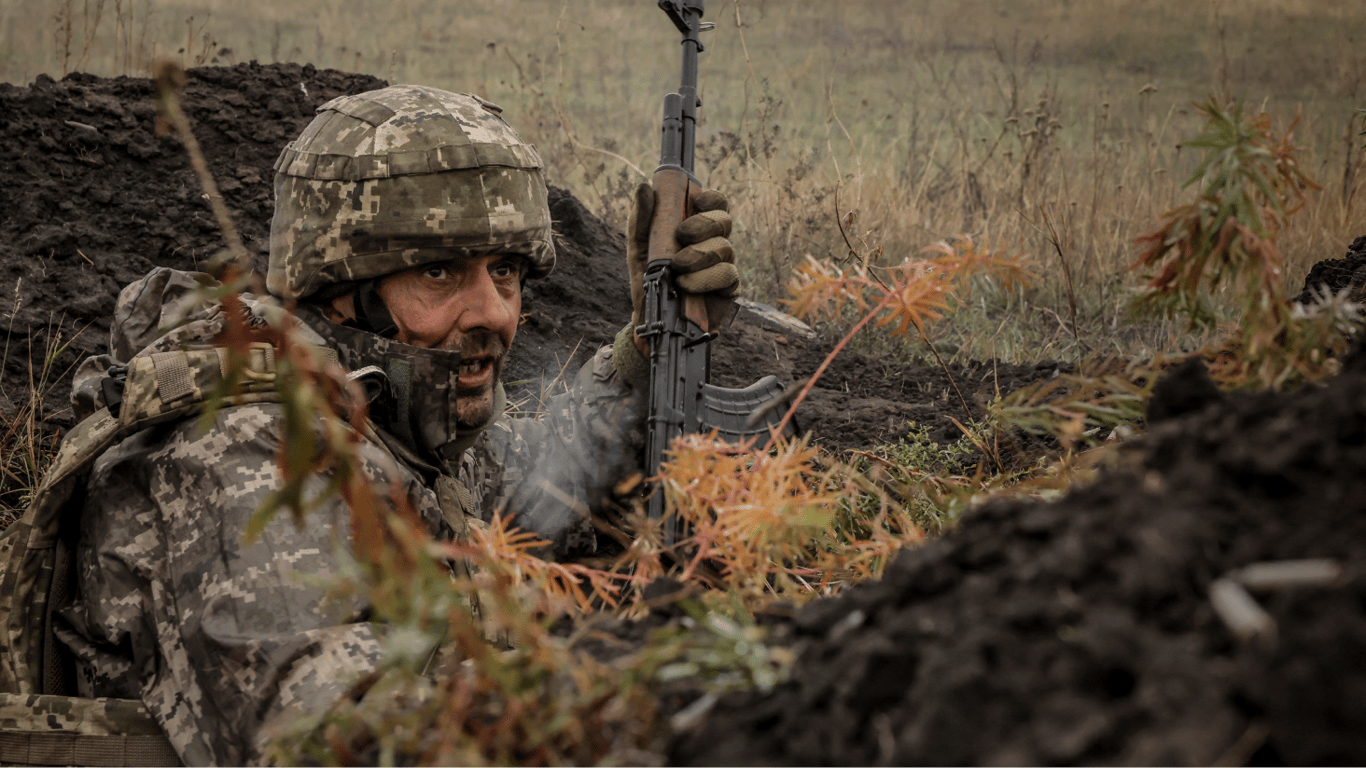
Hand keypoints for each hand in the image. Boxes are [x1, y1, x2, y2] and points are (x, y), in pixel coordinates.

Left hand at [626, 182, 739, 332]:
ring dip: (700, 255)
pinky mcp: (728, 289)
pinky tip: (686, 284)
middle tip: (681, 235)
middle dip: (703, 225)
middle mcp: (713, 243)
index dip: (712, 199)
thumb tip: (644, 187)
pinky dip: (705, 278)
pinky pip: (728, 275)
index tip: (696, 201)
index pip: (716, 204)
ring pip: (725, 248)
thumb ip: (641, 219)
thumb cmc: (648, 279)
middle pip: (724, 221)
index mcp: (696, 228)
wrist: (652, 320)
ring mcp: (722, 266)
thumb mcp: (638, 248)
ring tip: (678, 268)